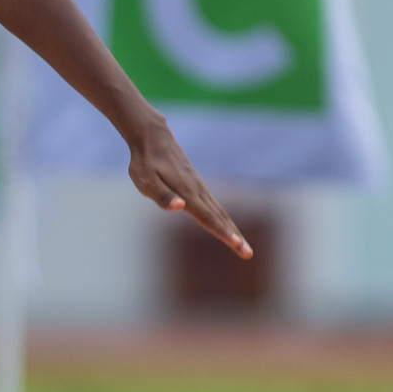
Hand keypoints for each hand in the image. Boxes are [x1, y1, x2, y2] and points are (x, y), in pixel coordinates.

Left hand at [126, 118, 252, 258]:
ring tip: (242, 245)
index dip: (222, 232)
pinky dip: (223, 218)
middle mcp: (196, 190)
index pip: (207, 217)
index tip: (237, 245)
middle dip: (234, 236)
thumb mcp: (145, 181)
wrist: (153, 137)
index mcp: (186, 193)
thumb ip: (161, 196)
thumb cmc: (145, 162)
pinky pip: (213, 205)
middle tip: (248, 254)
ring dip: (232, 229)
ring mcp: (198, 186)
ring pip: (219, 211)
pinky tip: (226, 226)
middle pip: (219, 217)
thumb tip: (179, 207)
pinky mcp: (196, 184)